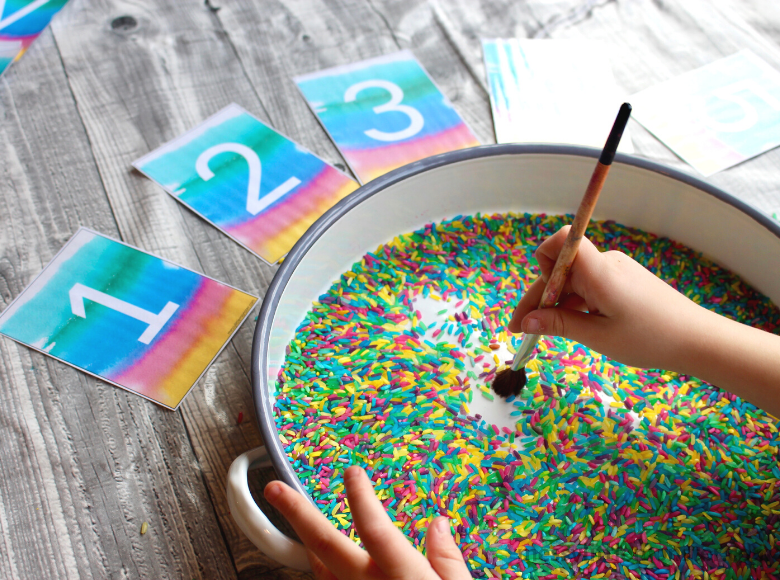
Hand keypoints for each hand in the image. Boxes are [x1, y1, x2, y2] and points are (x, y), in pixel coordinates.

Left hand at [264, 466, 471, 579]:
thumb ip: (450, 561)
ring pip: (321, 575)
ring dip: (308, 547)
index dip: (360, 497)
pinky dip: (324, 578)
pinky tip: (322, 568)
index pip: (375, 529)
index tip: (352, 473)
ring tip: (299, 523)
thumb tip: (438, 524)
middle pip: (327, 547)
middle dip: (298, 515)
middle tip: (276, 490)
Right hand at [508, 225, 700, 370]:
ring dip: (557, 303)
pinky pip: (588, 286)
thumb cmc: (650, 338)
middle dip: (539, 298)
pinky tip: (575, 326)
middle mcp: (605, 263)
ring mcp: (615, 271)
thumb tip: (526, 321)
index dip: (542, 262)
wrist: (697, 340)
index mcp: (599, 271)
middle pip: (560, 268)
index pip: (560, 241)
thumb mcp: (597, 336)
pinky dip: (575, 303)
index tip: (539, 299)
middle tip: (521, 330)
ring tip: (547, 334)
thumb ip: (558, 324)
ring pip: (573, 280)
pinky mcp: (622, 280)